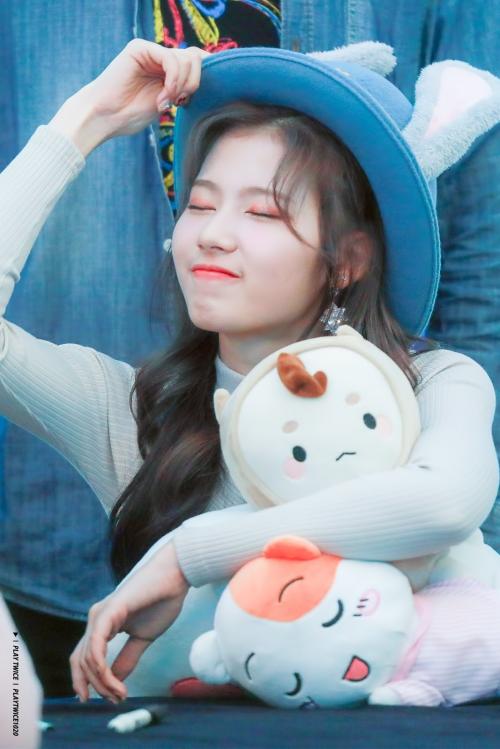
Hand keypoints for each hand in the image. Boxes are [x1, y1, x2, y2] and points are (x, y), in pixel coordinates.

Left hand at [70, 541, 189, 702]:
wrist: (175, 577)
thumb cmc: (162, 601)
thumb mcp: (143, 638)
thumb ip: (127, 658)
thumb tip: (115, 682)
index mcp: (102, 623)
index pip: (84, 658)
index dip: (88, 682)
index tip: (106, 700)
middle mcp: (96, 618)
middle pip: (82, 662)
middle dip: (96, 687)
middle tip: (115, 700)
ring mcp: (100, 614)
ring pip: (87, 658)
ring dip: (101, 682)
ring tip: (120, 694)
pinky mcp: (108, 612)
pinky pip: (96, 645)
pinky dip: (101, 668)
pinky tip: (113, 681)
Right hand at [86, 39, 209, 134]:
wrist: (106, 117)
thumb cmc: (131, 115)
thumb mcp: (167, 102)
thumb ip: (184, 88)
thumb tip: (212, 75)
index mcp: (168, 69)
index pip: (199, 63)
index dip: (203, 79)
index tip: (187, 103)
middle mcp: (160, 57)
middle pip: (197, 58)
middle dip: (194, 84)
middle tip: (180, 103)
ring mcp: (151, 51)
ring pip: (187, 58)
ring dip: (182, 85)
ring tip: (166, 102)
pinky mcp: (140, 48)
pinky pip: (171, 59)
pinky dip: (173, 80)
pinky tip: (163, 97)